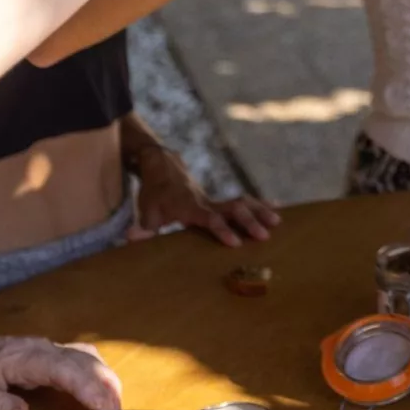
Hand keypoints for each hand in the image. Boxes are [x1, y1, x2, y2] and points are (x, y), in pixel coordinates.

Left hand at [0, 319, 121, 409]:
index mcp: (21, 358)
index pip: (63, 369)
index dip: (86, 388)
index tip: (101, 409)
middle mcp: (41, 349)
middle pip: (83, 362)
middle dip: (103, 388)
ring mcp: (47, 349)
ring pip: (87, 358)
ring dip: (106, 381)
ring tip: (114, 409)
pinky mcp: (50, 355)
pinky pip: (82, 360)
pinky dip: (98, 375)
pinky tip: (104, 391)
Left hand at [129, 145, 279, 247]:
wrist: (163, 167)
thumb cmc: (154, 193)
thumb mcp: (146, 209)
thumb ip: (143, 225)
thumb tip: (131, 237)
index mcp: (190, 206)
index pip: (208, 218)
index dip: (221, 229)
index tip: (235, 242)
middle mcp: (206, 201)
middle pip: (232, 209)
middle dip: (249, 221)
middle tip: (265, 235)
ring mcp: (215, 199)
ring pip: (242, 202)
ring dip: (259, 211)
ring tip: (278, 221)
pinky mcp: (220, 201)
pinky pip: (244, 201)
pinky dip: (260, 204)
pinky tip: (278, 208)